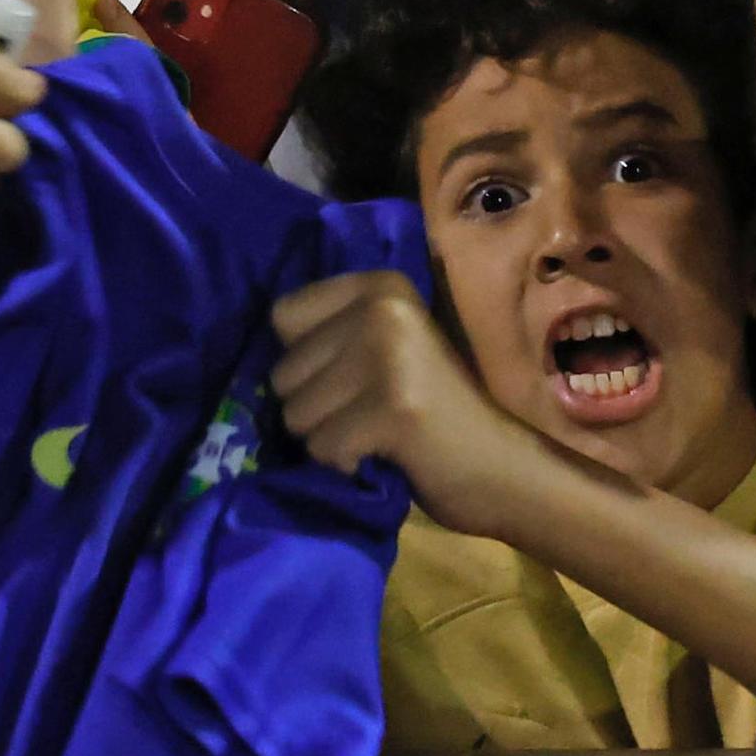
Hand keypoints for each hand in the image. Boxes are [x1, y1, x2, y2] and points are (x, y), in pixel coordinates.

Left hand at [269, 270, 563, 535]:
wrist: (502, 469)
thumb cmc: (433, 415)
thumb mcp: (383, 350)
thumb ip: (331, 338)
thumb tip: (252, 361)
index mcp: (380, 286)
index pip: (282, 316)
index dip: (304, 362)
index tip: (351, 378)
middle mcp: (383, 309)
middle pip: (282, 372)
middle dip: (316, 409)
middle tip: (372, 415)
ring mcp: (389, 357)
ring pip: (295, 414)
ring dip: (329, 439)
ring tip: (380, 434)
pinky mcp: (392, 408)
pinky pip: (322, 447)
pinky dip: (344, 464)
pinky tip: (386, 455)